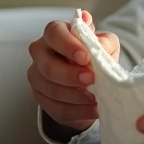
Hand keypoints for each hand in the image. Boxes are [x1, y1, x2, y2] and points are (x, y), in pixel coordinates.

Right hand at [27, 10, 118, 133]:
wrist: (90, 79)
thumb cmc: (95, 56)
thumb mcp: (106, 45)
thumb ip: (104, 42)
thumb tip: (101, 45)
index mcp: (55, 32)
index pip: (54, 33)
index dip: (68, 45)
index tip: (85, 57)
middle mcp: (40, 52)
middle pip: (47, 66)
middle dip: (70, 75)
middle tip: (91, 79)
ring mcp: (37, 76)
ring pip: (51, 89)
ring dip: (76, 96)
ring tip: (96, 98)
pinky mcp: (40, 97)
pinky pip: (56, 108)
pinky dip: (77, 111)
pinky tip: (92, 109)